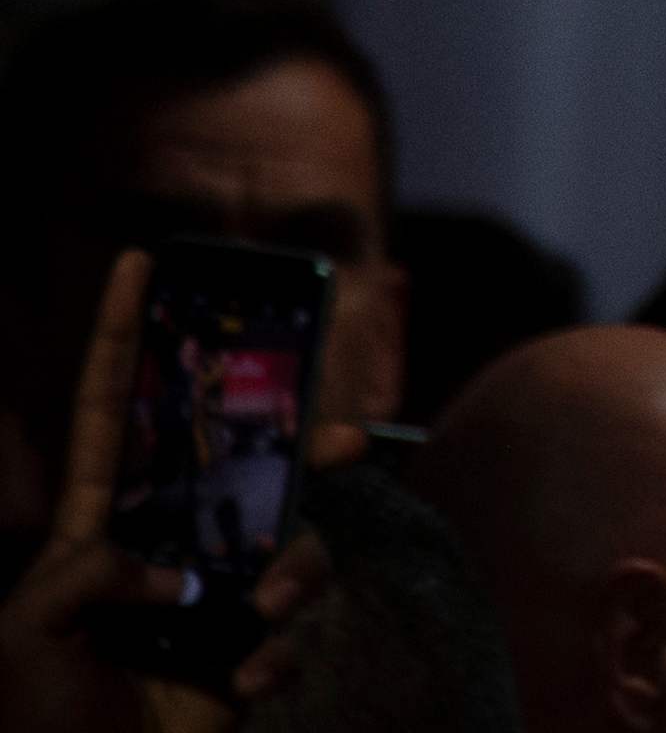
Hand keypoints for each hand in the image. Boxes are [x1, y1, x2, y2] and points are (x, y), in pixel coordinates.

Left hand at [0, 256, 327, 732]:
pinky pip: (292, 630)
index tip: (136, 260)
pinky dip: (276, 655)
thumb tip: (177, 566)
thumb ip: (88, 571)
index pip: (108, 414)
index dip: (117, 337)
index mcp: (94, 529)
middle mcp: (161, 547)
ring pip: (292, 546)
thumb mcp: (27, 630)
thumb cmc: (33, 718)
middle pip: (245, 467)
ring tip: (266, 614)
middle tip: (351, 439)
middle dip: (304, 444)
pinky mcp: (242, 652)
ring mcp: (211, 598)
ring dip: (293, 576)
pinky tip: (247, 680)